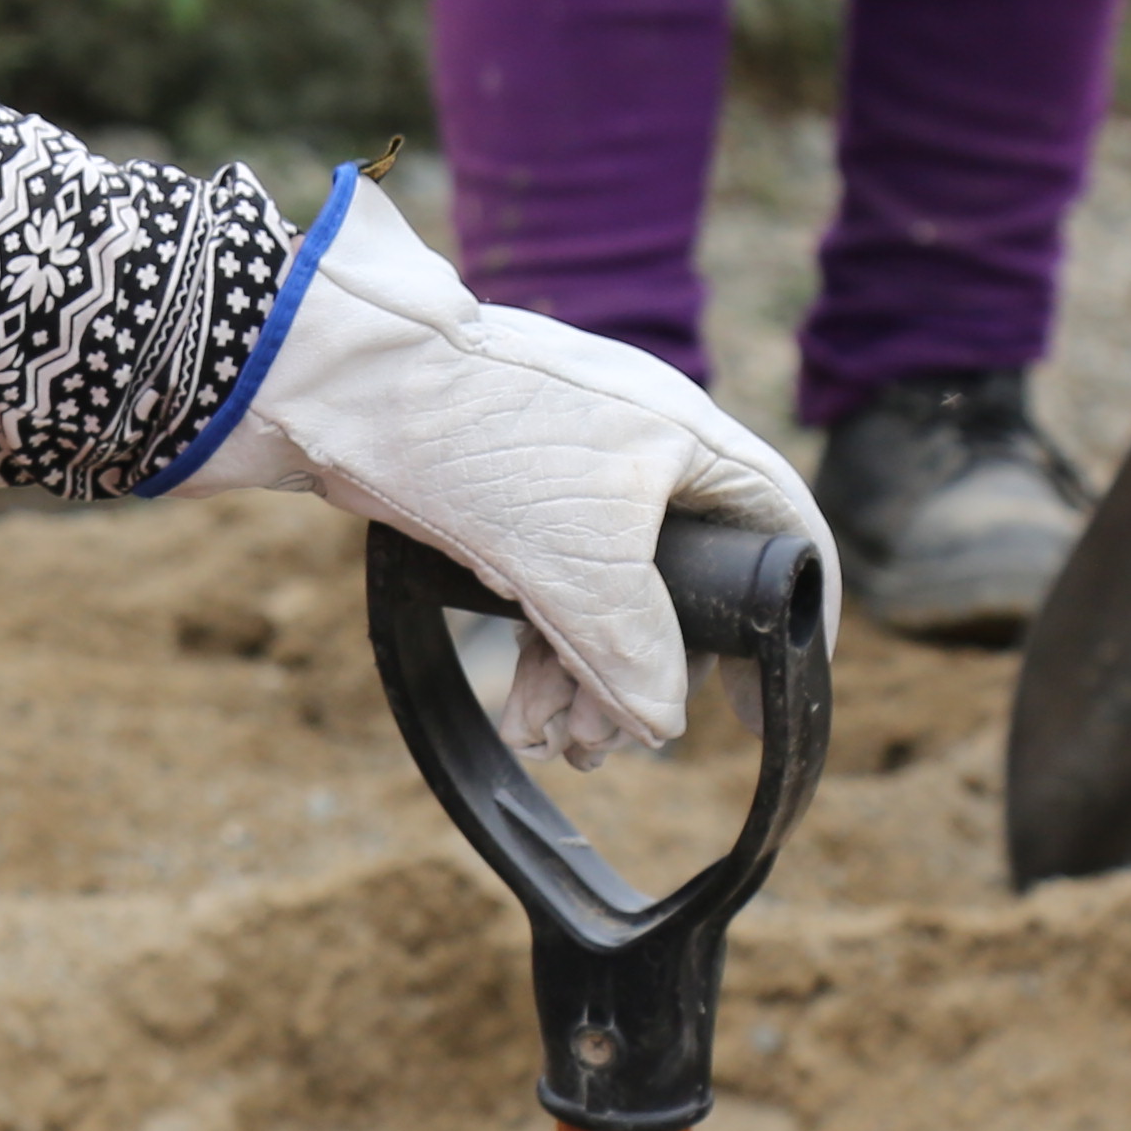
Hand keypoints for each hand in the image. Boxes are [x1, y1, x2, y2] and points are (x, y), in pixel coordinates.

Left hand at [173, 183, 829, 763]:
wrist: (335, 383)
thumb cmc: (474, 443)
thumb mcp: (576, 565)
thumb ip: (635, 654)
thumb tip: (663, 723)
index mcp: (688, 438)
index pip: (783, 528)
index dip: (795, 618)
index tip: (770, 699)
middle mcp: (641, 447)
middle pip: (684, 583)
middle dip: (645, 674)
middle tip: (608, 747)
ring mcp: (570, 467)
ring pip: (607, 593)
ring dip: (583, 675)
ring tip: (549, 740)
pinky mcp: (505, 489)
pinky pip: (550, 581)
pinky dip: (541, 645)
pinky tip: (523, 708)